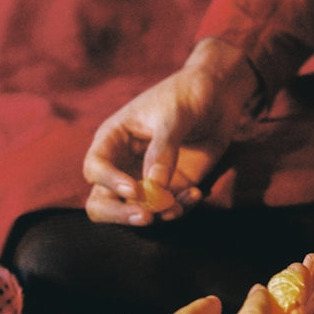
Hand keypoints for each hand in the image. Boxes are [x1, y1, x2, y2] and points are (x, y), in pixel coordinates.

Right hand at [83, 38, 258, 225]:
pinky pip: (167, 210)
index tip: (134, 190)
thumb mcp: (175, 116)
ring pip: (134, 212)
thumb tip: (154, 186)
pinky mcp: (171, 189)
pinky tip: (196, 194)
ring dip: (157, 214)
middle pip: (102, 201)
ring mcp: (146, 180)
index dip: (109, 182)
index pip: (95, 168)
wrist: (218, 97)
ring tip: (181, 202)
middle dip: (119, 214)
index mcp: (113, 139)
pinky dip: (180, 209)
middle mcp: (123, 165)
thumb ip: (163, 149)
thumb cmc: (188, 95)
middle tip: (146, 217)